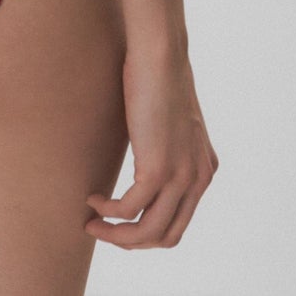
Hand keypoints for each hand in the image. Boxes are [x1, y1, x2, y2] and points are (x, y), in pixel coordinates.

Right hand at [85, 48, 217, 248]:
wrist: (161, 56)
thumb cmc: (161, 78)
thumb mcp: (173, 121)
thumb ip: (169, 145)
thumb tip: (147, 153)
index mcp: (203, 171)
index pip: (177, 223)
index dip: (146, 231)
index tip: (119, 222)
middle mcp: (197, 180)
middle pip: (164, 236)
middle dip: (130, 240)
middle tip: (102, 228)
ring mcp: (180, 178)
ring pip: (147, 232)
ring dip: (115, 234)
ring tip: (92, 222)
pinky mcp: (157, 170)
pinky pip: (128, 209)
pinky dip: (107, 210)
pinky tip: (93, 198)